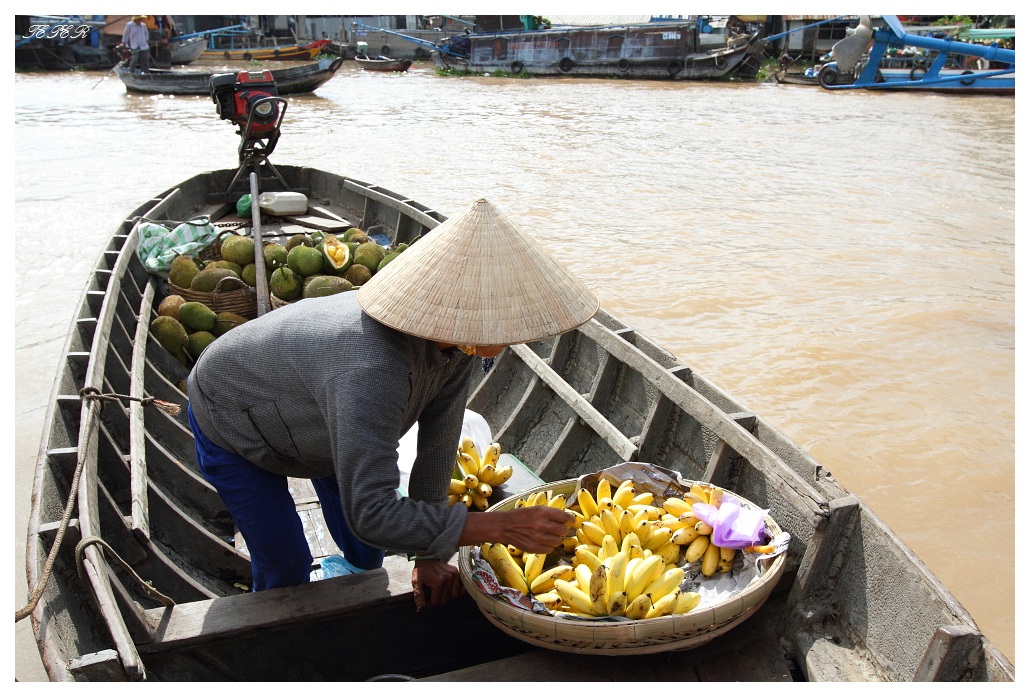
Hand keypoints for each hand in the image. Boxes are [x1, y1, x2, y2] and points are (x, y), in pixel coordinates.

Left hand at [411, 559, 462, 609]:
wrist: (427, 557)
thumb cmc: (421, 570)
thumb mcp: (416, 582)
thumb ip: (419, 596)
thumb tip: (420, 608)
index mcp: (438, 582)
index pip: (437, 602)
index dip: (430, 604)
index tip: (426, 600)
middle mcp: (449, 578)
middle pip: (446, 600)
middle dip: (438, 601)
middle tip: (432, 596)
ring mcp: (454, 575)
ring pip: (455, 596)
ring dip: (448, 597)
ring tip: (440, 593)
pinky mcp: (457, 573)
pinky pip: (460, 588)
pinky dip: (456, 591)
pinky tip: (449, 590)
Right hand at [459, 506, 573, 553]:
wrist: (504, 527)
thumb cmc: (521, 516)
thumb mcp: (535, 509)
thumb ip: (550, 513)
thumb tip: (566, 518)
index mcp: (542, 512)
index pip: (565, 517)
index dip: (570, 520)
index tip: (571, 521)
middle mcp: (541, 525)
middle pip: (563, 530)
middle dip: (563, 529)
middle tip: (559, 529)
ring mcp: (538, 538)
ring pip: (558, 541)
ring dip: (557, 539)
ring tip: (551, 536)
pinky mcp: (534, 548)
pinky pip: (550, 550)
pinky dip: (549, 546)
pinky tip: (544, 542)